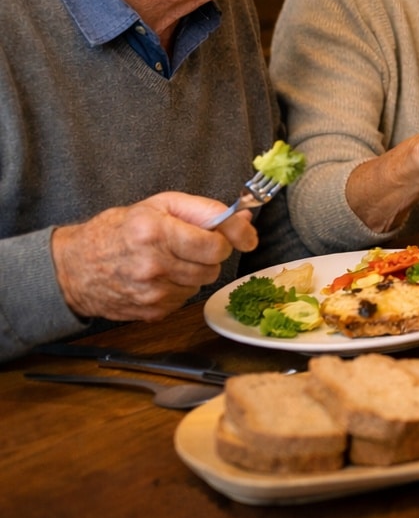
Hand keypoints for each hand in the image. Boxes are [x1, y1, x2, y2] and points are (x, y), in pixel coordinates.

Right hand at [50, 192, 254, 321]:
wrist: (74, 267)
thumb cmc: (119, 229)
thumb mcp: (160, 204)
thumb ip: (205, 210)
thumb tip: (244, 220)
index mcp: (156, 232)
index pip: (216, 246)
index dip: (230, 239)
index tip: (239, 238)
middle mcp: (153, 265)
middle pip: (212, 267)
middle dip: (209, 255)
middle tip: (189, 244)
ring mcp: (151, 292)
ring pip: (201, 284)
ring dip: (194, 272)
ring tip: (170, 259)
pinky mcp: (151, 312)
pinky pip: (185, 299)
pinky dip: (179, 287)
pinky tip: (159, 277)